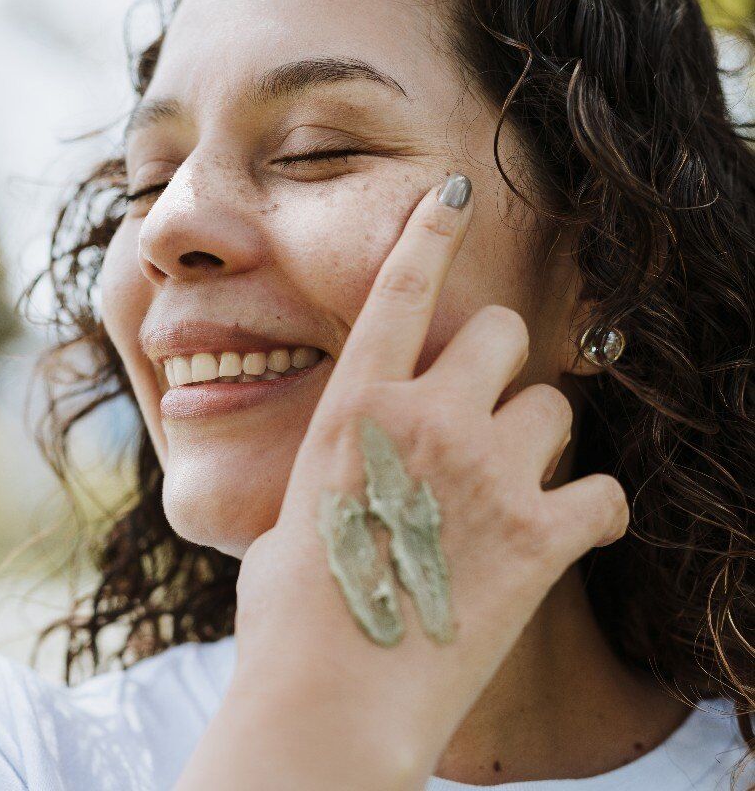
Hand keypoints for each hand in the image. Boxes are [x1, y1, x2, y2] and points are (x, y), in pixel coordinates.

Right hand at [227, 173, 629, 782]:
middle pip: (503, 332)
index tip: (453, 190)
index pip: (399, 289)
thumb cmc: (290, 617)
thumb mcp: (288, 521)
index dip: (428, 230)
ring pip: (556, 407)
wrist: (328, 704)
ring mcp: (488, 474)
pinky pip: (606, 493)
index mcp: (354, 409)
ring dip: (539, 441)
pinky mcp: (541, 539)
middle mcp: (426, 420)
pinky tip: (560, 536)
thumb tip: (348, 470)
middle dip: (499, 362)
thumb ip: (330, 472)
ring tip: (508, 490)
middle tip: (484, 409)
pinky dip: (590, 512)